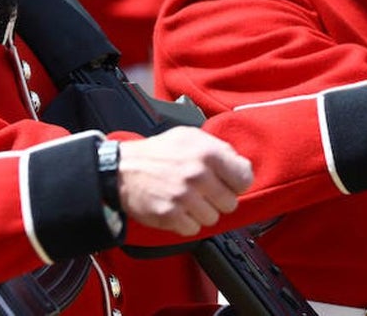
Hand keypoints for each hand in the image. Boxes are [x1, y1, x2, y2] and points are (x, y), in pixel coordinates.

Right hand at [117, 127, 253, 236]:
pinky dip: (185, 222)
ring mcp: (184, 196)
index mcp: (206, 152)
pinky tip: (176, 208)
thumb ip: (219, 149)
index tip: (225, 182)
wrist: (122, 169)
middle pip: (230, 203)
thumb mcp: (189, 137)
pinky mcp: (170, 215)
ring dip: (201, 212)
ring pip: (213, 219)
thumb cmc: (157, 153)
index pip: (244, 178)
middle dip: (217, 199)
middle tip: (201, 191)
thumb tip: (242, 166)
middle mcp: (197, 174)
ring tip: (186, 199)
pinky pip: (194, 229)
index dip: (235, 182)